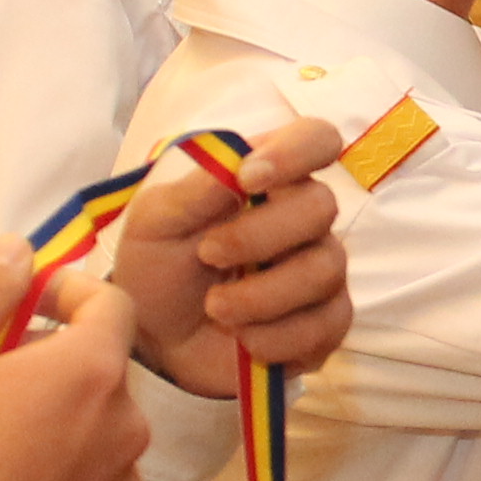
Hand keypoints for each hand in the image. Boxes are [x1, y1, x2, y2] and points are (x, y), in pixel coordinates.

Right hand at [0, 246, 153, 480]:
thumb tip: (18, 248)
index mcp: (93, 370)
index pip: (111, 301)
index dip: (70, 290)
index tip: (27, 302)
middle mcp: (127, 423)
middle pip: (103, 366)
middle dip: (55, 356)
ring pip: (100, 424)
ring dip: (62, 414)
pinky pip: (95, 477)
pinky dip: (65, 467)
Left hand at [100, 120, 353, 392]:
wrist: (154, 341)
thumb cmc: (158, 267)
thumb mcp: (157, 222)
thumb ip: (197, 190)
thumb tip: (240, 161)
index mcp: (267, 180)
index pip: (315, 139)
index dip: (296, 152)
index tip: (248, 179)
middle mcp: (303, 220)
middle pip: (321, 206)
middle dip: (258, 236)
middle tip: (208, 255)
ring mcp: (321, 272)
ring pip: (322, 271)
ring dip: (259, 295)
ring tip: (215, 308)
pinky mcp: (325, 325)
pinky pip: (322, 327)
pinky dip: (273, 337)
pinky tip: (243, 339)